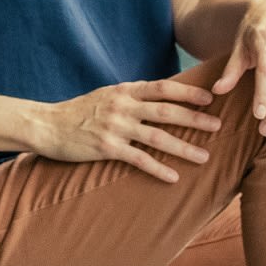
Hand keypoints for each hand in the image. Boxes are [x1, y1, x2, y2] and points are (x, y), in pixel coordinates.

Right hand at [33, 78, 223, 182]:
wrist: (46, 125)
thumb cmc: (78, 111)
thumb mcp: (106, 96)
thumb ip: (132, 96)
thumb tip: (160, 97)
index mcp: (124, 91)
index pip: (163, 88)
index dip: (188, 92)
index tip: (210, 98)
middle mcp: (122, 106)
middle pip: (167, 111)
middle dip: (195, 119)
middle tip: (218, 126)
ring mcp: (115, 127)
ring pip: (157, 137)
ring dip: (184, 147)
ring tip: (204, 156)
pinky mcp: (106, 147)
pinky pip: (138, 159)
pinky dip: (158, 169)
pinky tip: (173, 177)